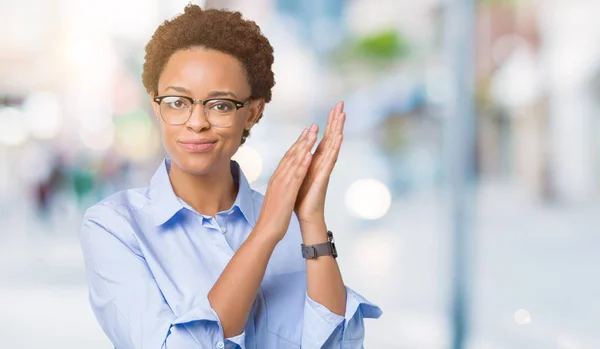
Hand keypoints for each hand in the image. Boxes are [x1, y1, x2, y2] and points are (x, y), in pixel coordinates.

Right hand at [254, 126, 317, 241]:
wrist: (265, 231)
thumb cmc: (272, 217)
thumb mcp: (276, 197)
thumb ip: (280, 187)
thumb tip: (283, 182)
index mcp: (276, 179)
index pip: (287, 158)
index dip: (297, 145)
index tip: (305, 134)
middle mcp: (278, 178)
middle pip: (290, 155)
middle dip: (302, 140)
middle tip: (311, 127)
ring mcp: (281, 184)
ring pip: (294, 161)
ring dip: (304, 146)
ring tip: (313, 134)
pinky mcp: (287, 192)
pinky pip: (296, 176)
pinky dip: (302, 164)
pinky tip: (309, 154)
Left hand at [294, 101, 345, 226]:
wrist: (307, 216)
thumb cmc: (303, 198)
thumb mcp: (301, 175)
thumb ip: (304, 163)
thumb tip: (304, 152)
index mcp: (316, 161)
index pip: (324, 138)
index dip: (329, 123)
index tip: (334, 108)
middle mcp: (323, 162)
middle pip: (331, 137)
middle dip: (335, 120)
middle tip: (341, 104)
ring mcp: (325, 169)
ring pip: (333, 145)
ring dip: (337, 129)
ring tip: (343, 115)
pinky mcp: (324, 176)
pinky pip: (330, 160)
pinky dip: (335, 148)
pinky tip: (339, 137)